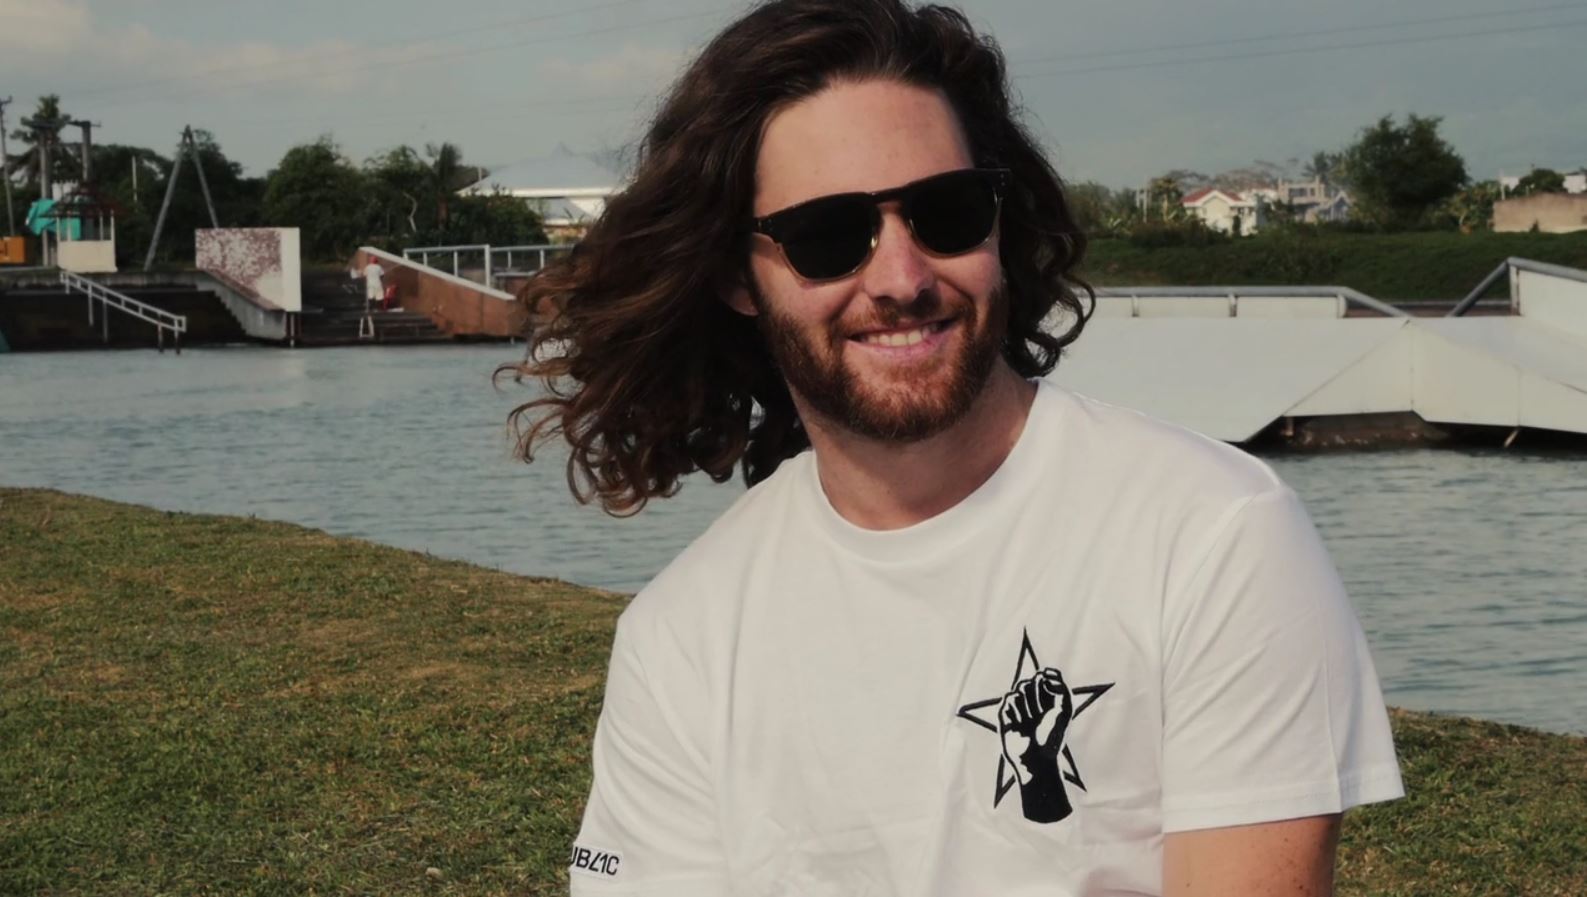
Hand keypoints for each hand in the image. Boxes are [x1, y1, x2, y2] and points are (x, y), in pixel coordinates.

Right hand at [998, 667, 1074, 822]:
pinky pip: (1004, 703)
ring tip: (1029, 712)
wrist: (1037, 763)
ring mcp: (1018, 715)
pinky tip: (1018, 715)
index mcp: (1048, 706)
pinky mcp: (1005, 721)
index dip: (1044, 676)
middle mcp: (1033, 709)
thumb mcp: (1065, 712)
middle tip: (1037, 691)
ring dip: (1023, 697)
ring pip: (1016, 692)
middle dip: (1033, 685)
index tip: (1045, 676)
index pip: (1043, 681)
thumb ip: (1062, 690)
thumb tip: (1047, 675)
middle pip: (1028, 683)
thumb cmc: (1053, 740)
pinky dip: (1011, 704)